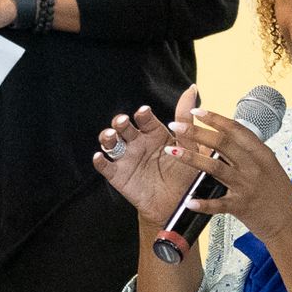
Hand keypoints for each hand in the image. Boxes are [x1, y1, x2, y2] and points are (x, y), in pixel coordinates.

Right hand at [93, 86, 203, 223]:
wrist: (179, 204)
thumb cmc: (186, 173)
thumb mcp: (189, 146)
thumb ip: (185, 120)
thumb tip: (191, 88)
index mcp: (155, 133)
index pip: (145, 119)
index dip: (142, 115)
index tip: (144, 113)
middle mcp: (138, 142)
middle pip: (124, 127)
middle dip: (120, 123)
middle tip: (122, 122)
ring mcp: (126, 158)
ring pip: (111, 143)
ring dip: (107, 137)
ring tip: (110, 136)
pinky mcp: (118, 176)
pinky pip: (105, 167)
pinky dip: (100, 161)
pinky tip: (99, 157)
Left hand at [171, 106, 291, 247]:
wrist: (290, 224)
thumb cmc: (279, 195)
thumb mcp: (270, 166)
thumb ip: (251, 153)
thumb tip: (229, 137)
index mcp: (262, 154)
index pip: (236, 130)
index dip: (216, 119)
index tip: (197, 111)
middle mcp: (254, 167)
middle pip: (222, 143)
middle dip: (196, 132)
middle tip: (176, 126)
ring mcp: (247, 186)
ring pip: (215, 167)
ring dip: (191, 158)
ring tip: (172, 151)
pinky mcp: (242, 207)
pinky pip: (218, 204)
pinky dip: (203, 203)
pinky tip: (189, 201)